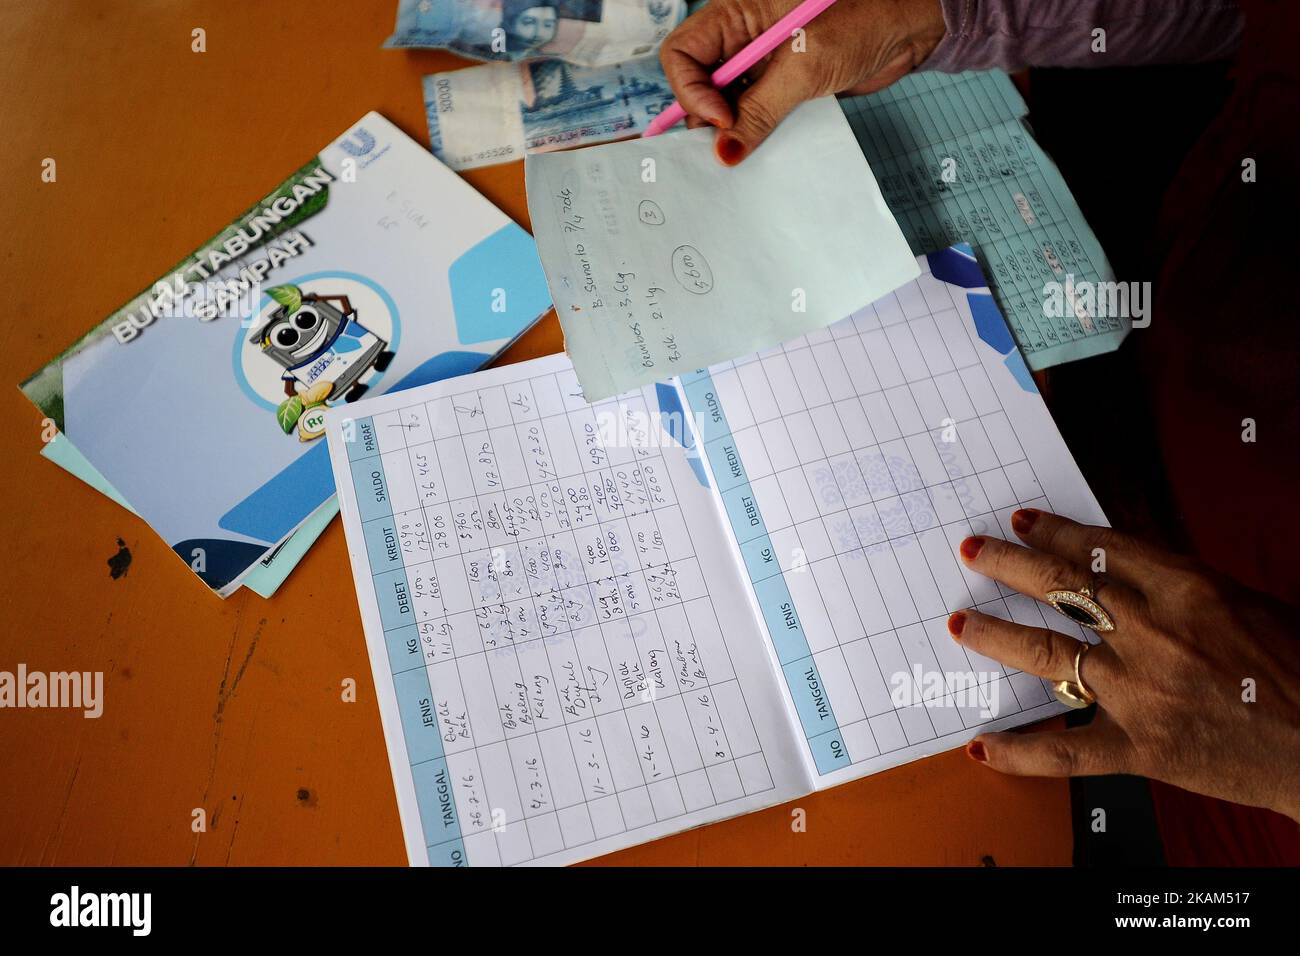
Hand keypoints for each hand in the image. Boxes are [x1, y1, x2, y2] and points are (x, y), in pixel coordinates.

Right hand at [659, 0, 946, 163]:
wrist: (912, 25)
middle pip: (698, 82)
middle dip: (708, 116)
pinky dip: (757, 134)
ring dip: (734, 130)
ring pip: (726, 103)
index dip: (693, 90)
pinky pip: (757, 114)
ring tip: (747, 152)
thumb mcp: (804, 67)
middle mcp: (742, 36)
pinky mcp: (784, 84)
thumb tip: (724, 153)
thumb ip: (759, 111)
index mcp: (736, 14)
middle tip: (727, 146)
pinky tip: (765, 149)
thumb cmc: (864, 19)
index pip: (682, 54)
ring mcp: (762, 62)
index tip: (722, 119)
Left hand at [951, 509, 1299, 821]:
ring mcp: (1143, 693)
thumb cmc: (1297, 669)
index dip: (1053, 532)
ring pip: (1048, 655)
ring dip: (996, 635)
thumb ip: (1178, 589)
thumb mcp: (1243, 604)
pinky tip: (981, 745)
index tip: (1020, 521)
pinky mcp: (1142, 748)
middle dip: (1009, 565)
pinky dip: (1020, 751)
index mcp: (1189, 590)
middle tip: (972, 550)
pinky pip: (1067, 749)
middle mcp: (1157, 635)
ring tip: (960, 622)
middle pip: (1062, 588)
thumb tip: (1114, 569)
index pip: (1099, 551)